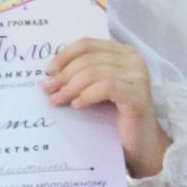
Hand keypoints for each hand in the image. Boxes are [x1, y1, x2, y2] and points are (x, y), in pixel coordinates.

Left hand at [44, 38, 167, 178]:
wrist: (139, 142)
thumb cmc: (115, 115)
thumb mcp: (95, 89)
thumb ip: (81, 75)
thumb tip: (50, 74)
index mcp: (122, 52)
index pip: (87, 44)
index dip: (64, 55)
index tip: (48, 71)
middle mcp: (133, 59)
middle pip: (88, 59)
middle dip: (64, 74)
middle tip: (47, 89)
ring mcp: (138, 76)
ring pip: (94, 72)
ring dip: (71, 86)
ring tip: (57, 100)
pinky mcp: (137, 94)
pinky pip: (106, 88)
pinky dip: (87, 95)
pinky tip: (77, 105)